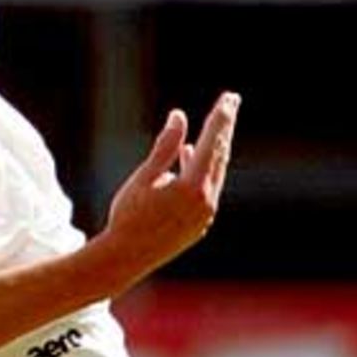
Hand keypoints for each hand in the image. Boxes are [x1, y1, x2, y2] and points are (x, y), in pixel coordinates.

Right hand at [97, 91, 241, 290]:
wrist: (125, 259)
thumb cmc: (128, 216)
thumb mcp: (144, 177)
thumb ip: (165, 147)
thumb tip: (179, 116)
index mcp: (192, 187)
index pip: (211, 143)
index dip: (220, 117)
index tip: (229, 98)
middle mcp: (205, 201)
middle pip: (219, 155)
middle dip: (224, 127)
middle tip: (231, 101)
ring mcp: (205, 215)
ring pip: (215, 173)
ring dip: (215, 147)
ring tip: (218, 124)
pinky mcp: (199, 224)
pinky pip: (208, 189)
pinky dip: (203, 169)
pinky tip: (191, 156)